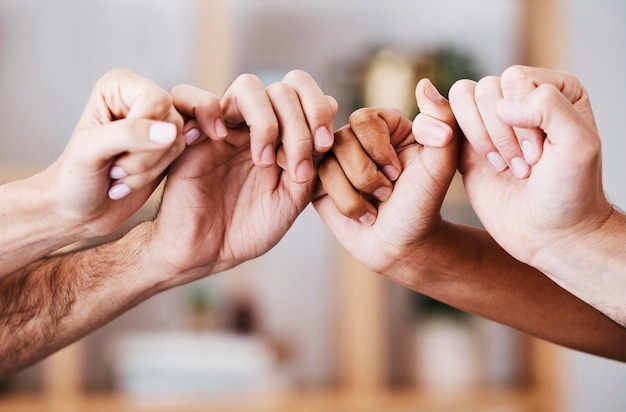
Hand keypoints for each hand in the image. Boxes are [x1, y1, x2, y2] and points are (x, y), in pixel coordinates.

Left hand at [45, 69, 184, 236]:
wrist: (79, 209)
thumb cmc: (74, 179)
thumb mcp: (90, 152)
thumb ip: (127, 135)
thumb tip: (171, 132)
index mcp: (120, 86)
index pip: (156, 99)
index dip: (143, 131)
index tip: (115, 152)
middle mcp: (141, 98)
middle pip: (172, 121)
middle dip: (145, 155)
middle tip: (115, 167)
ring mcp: (158, 123)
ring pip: (179, 142)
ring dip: (148, 168)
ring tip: (119, 174)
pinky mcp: (168, 146)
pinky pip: (184, 156)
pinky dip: (156, 174)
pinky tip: (130, 181)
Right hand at [147, 70, 336, 283]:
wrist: (208, 252)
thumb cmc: (249, 228)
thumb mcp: (293, 198)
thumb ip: (312, 157)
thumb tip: (331, 105)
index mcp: (282, 136)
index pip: (303, 92)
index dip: (318, 109)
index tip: (323, 146)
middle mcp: (254, 124)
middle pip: (283, 89)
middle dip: (298, 124)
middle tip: (296, 167)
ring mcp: (224, 126)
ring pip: (247, 86)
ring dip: (265, 119)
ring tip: (263, 160)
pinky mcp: (190, 133)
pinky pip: (188, 95)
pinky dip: (208, 108)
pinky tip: (220, 137)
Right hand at [314, 79, 457, 274]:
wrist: (404, 245)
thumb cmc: (424, 204)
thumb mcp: (441, 164)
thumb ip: (442, 121)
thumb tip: (424, 84)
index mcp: (385, 126)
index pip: (364, 119)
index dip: (379, 149)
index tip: (399, 173)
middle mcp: (356, 138)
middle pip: (342, 141)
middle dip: (367, 175)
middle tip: (387, 193)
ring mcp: (335, 160)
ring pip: (327, 164)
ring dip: (358, 194)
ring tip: (377, 206)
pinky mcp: (320, 183)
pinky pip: (317, 182)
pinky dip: (346, 204)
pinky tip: (363, 215)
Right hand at [449, 66, 613, 270]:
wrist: (550, 233)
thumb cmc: (570, 192)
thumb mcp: (578, 145)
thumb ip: (549, 106)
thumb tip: (503, 104)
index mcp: (554, 89)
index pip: (515, 80)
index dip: (521, 117)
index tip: (538, 155)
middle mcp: (521, 99)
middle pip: (486, 89)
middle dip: (501, 132)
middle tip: (522, 166)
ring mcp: (492, 120)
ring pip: (462, 98)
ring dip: (481, 136)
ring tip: (503, 166)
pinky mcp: (468, 142)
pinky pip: (445, 119)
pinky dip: (457, 140)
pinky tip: (487, 166)